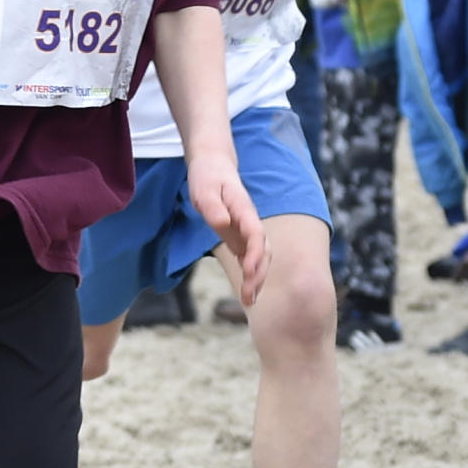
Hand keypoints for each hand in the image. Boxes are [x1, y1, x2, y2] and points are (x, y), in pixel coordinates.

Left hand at [188, 142, 268, 304]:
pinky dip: (252, 276)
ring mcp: (247, 231)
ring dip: (258, 279)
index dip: (255, 254)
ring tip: (248, 300)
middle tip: (248, 297)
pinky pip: (252, 259)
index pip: (255, 234)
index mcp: (244, 210)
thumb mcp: (203, 189)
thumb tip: (223, 223)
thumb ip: (212, 207)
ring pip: (261, 257)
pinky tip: (246, 292)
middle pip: (264, 251)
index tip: (248, 272)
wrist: (214, 167)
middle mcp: (250, 223)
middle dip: (259, 274)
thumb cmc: (207, 178)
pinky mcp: (241, 237)